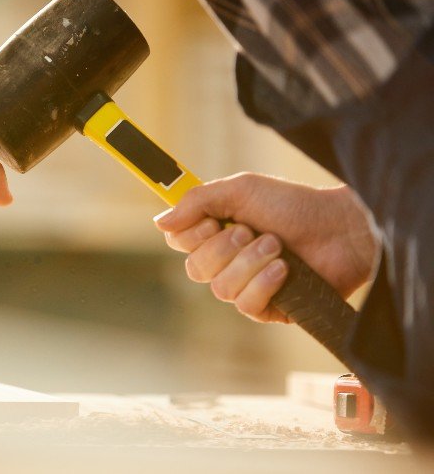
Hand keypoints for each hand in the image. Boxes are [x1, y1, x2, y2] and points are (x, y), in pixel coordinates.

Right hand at [154, 173, 377, 322]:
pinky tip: (284, 270)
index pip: (179, 243)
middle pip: (194, 268)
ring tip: (277, 247)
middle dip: (223, 248)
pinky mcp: (267, 308)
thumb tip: (159, 222)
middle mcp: (225, 261)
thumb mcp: (240, 189)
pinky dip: (264, 284)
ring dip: (249, 263)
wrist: (340, 228)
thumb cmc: (293, 205)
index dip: (191, 235)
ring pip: (220, 288)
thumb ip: (196, 201)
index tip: (213, 220)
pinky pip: (245, 305)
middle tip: (251, 230)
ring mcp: (245, 286)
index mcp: (214, 232)